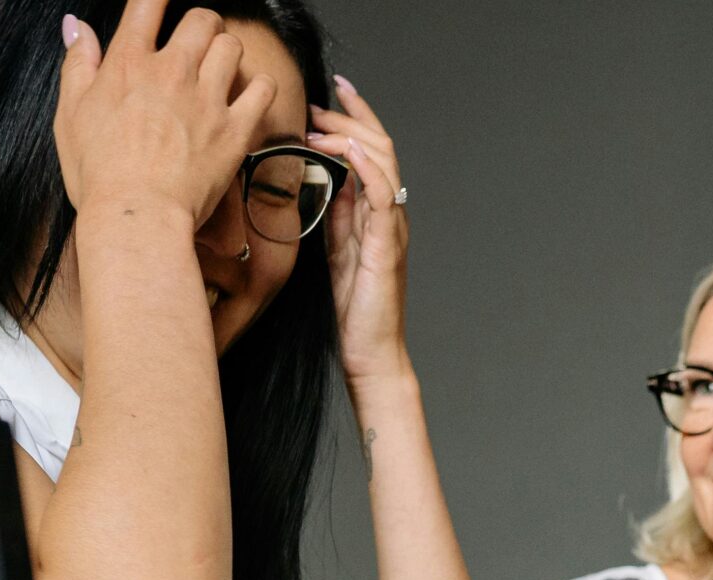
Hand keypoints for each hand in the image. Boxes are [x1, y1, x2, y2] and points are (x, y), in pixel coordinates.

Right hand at [56, 1, 270, 226]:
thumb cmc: (99, 173)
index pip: (148, 3)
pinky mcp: (235, 130)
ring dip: (227, 52)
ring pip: (232, 47)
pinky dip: (259, 87)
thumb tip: (78, 27)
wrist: (137, 216)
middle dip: (203, 24)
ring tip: (220, 69)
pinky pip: (263, 89)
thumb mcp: (69, 114)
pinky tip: (249, 95)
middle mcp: (171, 71)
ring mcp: (207, 99)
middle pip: (202, 19)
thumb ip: (79, 64)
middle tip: (199, 42)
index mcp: (128, 62)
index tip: (163, 3)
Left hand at [302, 75, 409, 382]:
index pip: (371, 153)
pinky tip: (350, 153)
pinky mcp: (388, 246)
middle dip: (349, 119)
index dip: (355, 119)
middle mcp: (390, 215)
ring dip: (353, 138)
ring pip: (384, 165)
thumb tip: (324, 180)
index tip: (332, 92)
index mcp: (376, 214)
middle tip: (319, 103)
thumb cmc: (356, 310)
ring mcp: (392, 229)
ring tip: (323, 125)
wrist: (372, 353)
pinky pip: (383, 198)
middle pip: (380, 149)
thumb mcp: (338, 251)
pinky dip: (368, 170)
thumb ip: (337, 216)